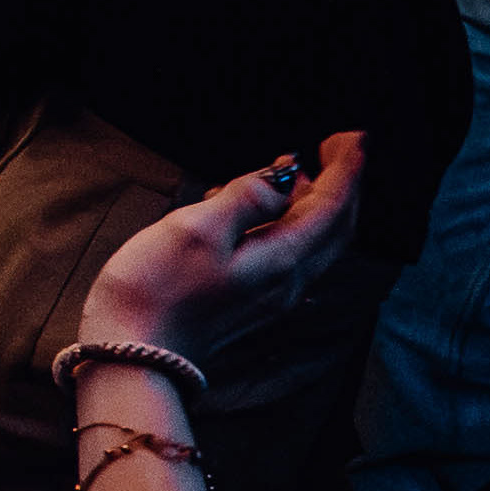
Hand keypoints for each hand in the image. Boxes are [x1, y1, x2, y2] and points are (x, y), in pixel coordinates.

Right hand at [75, 132, 372, 366]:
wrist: (135, 355)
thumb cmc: (155, 289)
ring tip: (304, 172)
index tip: (354, 136)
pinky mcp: (251, 304)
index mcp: (282, 259)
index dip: (347, 168)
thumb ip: (245, 198)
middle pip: (335, 228)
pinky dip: (295, 226)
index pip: (332, 207)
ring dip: (319, 205)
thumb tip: (281, 180)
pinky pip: (291, 257)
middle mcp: (288, 281)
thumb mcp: (197, 227)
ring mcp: (272, 297)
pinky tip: (269, 214)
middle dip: (344, 185)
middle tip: (340, 147)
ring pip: (316, 243)